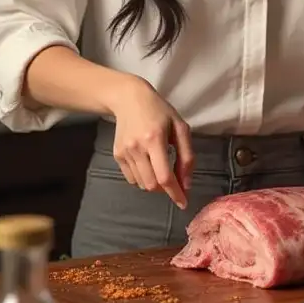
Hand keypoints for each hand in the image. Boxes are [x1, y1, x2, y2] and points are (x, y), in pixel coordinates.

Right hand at [110, 78, 193, 208]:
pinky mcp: (117, 155)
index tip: (183, 203)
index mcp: (155, 139)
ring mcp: (124, 152)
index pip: (164, 176)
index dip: (175, 193)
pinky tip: (148, 163)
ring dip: (154, 183)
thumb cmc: (160, 111)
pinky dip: (143, 178)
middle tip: (174, 179)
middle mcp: (137, 148)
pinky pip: (131, 178)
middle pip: (152, 185)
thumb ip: (187, 156)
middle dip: (165, 188)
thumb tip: (187, 183)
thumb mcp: (180, 128)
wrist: (130, 99)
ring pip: (141, 184)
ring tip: (160, 166)